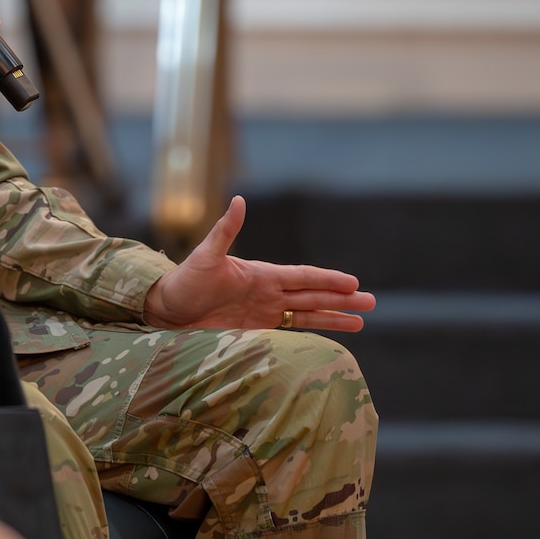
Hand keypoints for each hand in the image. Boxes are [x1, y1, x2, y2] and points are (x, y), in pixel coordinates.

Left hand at [142, 196, 375, 332]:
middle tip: (372, 302)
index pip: (302, 277)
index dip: (327, 280)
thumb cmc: (184, 281)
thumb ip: (225, 231)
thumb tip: (239, 201)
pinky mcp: (255, 329)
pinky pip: (289, 332)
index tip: (353, 282)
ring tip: (361, 322)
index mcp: (261, 275)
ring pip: (307, 314)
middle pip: (313, 296)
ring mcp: (263, 311)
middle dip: (342, 299)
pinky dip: (311, 332)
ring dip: (334, 316)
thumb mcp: (205, 256)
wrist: (167, 309)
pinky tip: (328, 336)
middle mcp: (267, 292)